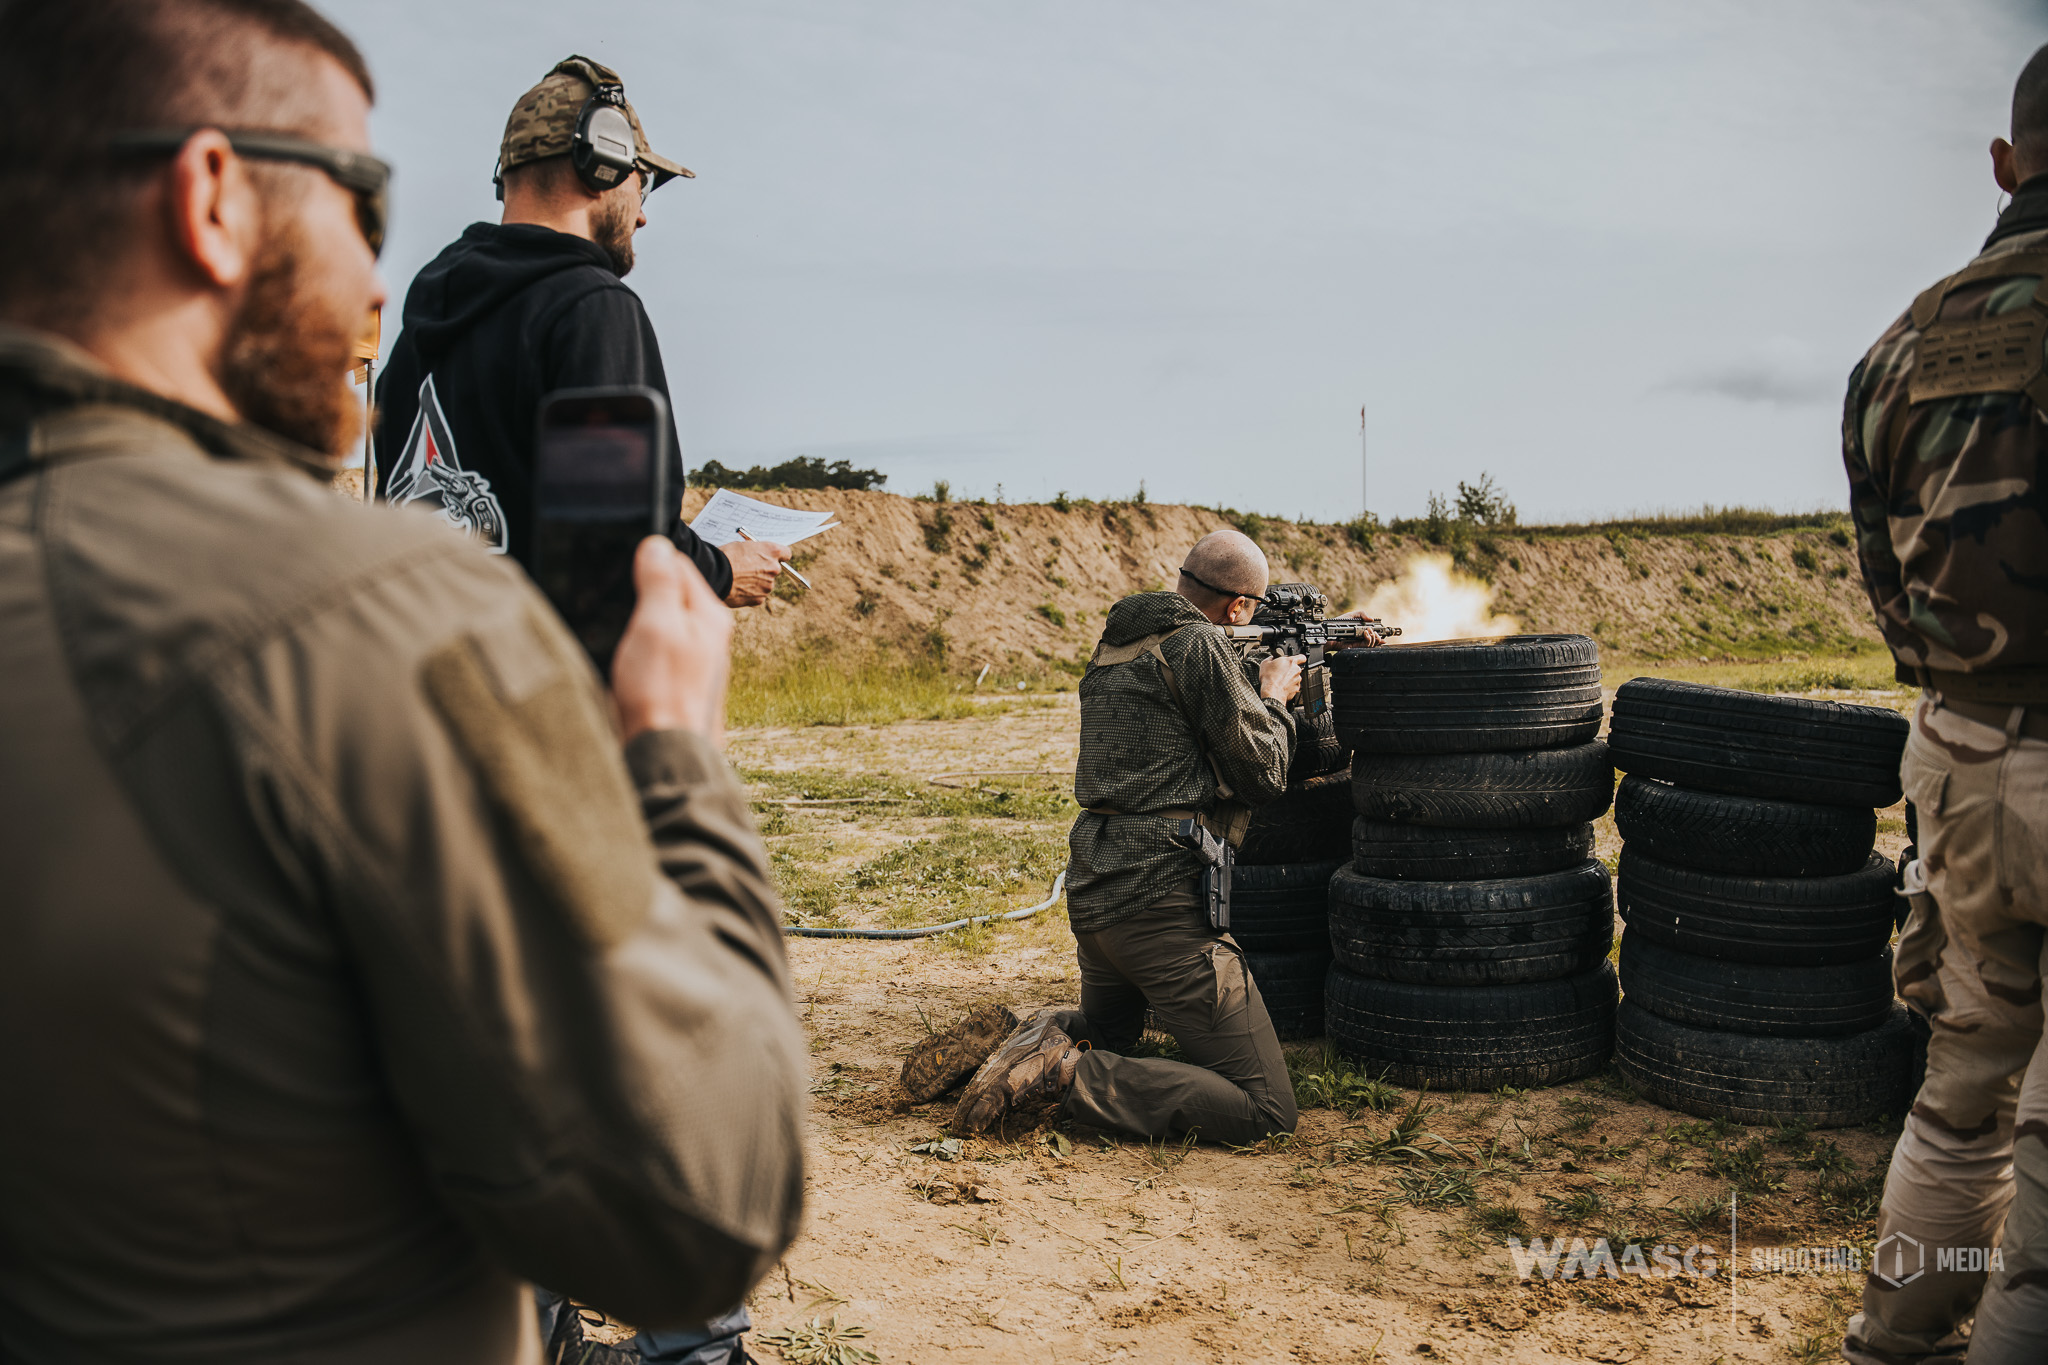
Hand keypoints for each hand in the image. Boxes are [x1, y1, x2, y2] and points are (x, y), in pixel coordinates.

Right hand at [613, 536, 733, 745]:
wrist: (664, 749)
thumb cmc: (660, 690)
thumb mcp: (656, 625)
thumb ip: (659, 582)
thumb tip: (658, 545)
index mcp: (710, 615)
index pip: (680, 566)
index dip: (647, 564)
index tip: (623, 576)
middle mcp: (708, 635)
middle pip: (671, 594)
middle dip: (642, 594)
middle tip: (622, 610)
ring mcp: (695, 658)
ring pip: (663, 621)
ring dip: (640, 623)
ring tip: (626, 639)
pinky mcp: (678, 679)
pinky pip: (658, 646)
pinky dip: (640, 646)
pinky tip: (629, 660)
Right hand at [720, 539, 790, 607]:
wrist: (715, 574)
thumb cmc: (725, 556)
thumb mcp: (742, 546)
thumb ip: (755, 553)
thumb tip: (755, 556)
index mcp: (772, 551)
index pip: (785, 553)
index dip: (778, 556)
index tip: (771, 557)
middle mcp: (774, 568)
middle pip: (774, 570)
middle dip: (763, 570)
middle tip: (748, 570)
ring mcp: (768, 585)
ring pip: (765, 584)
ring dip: (755, 583)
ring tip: (737, 580)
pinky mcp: (759, 599)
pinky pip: (757, 596)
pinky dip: (749, 594)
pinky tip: (736, 589)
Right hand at [1258, 654, 1302, 702]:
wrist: (1272, 692)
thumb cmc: (1269, 678)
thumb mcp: (1265, 663)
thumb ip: (1271, 658)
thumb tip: (1272, 658)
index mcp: (1290, 662)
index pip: (1302, 657)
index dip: (1299, 658)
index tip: (1295, 661)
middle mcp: (1296, 670)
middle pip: (1296, 668)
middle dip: (1289, 670)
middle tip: (1281, 672)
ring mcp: (1297, 680)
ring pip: (1295, 677)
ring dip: (1289, 678)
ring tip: (1280, 680)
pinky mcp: (1296, 688)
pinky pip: (1294, 685)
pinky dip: (1289, 686)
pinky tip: (1281, 686)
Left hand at [1335, 609, 1385, 647]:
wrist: (1331, 631)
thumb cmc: (1338, 624)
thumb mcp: (1351, 615)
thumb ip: (1361, 614)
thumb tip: (1371, 619)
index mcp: (1362, 632)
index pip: (1374, 635)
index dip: (1379, 635)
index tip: (1382, 632)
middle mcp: (1362, 638)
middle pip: (1375, 641)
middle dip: (1378, 636)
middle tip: (1373, 630)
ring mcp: (1359, 643)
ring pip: (1372, 644)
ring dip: (1373, 637)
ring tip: (1368, 631)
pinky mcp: (1356, 646)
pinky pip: (1366, 645)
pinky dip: (1368, 639)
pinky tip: (1365, 633)